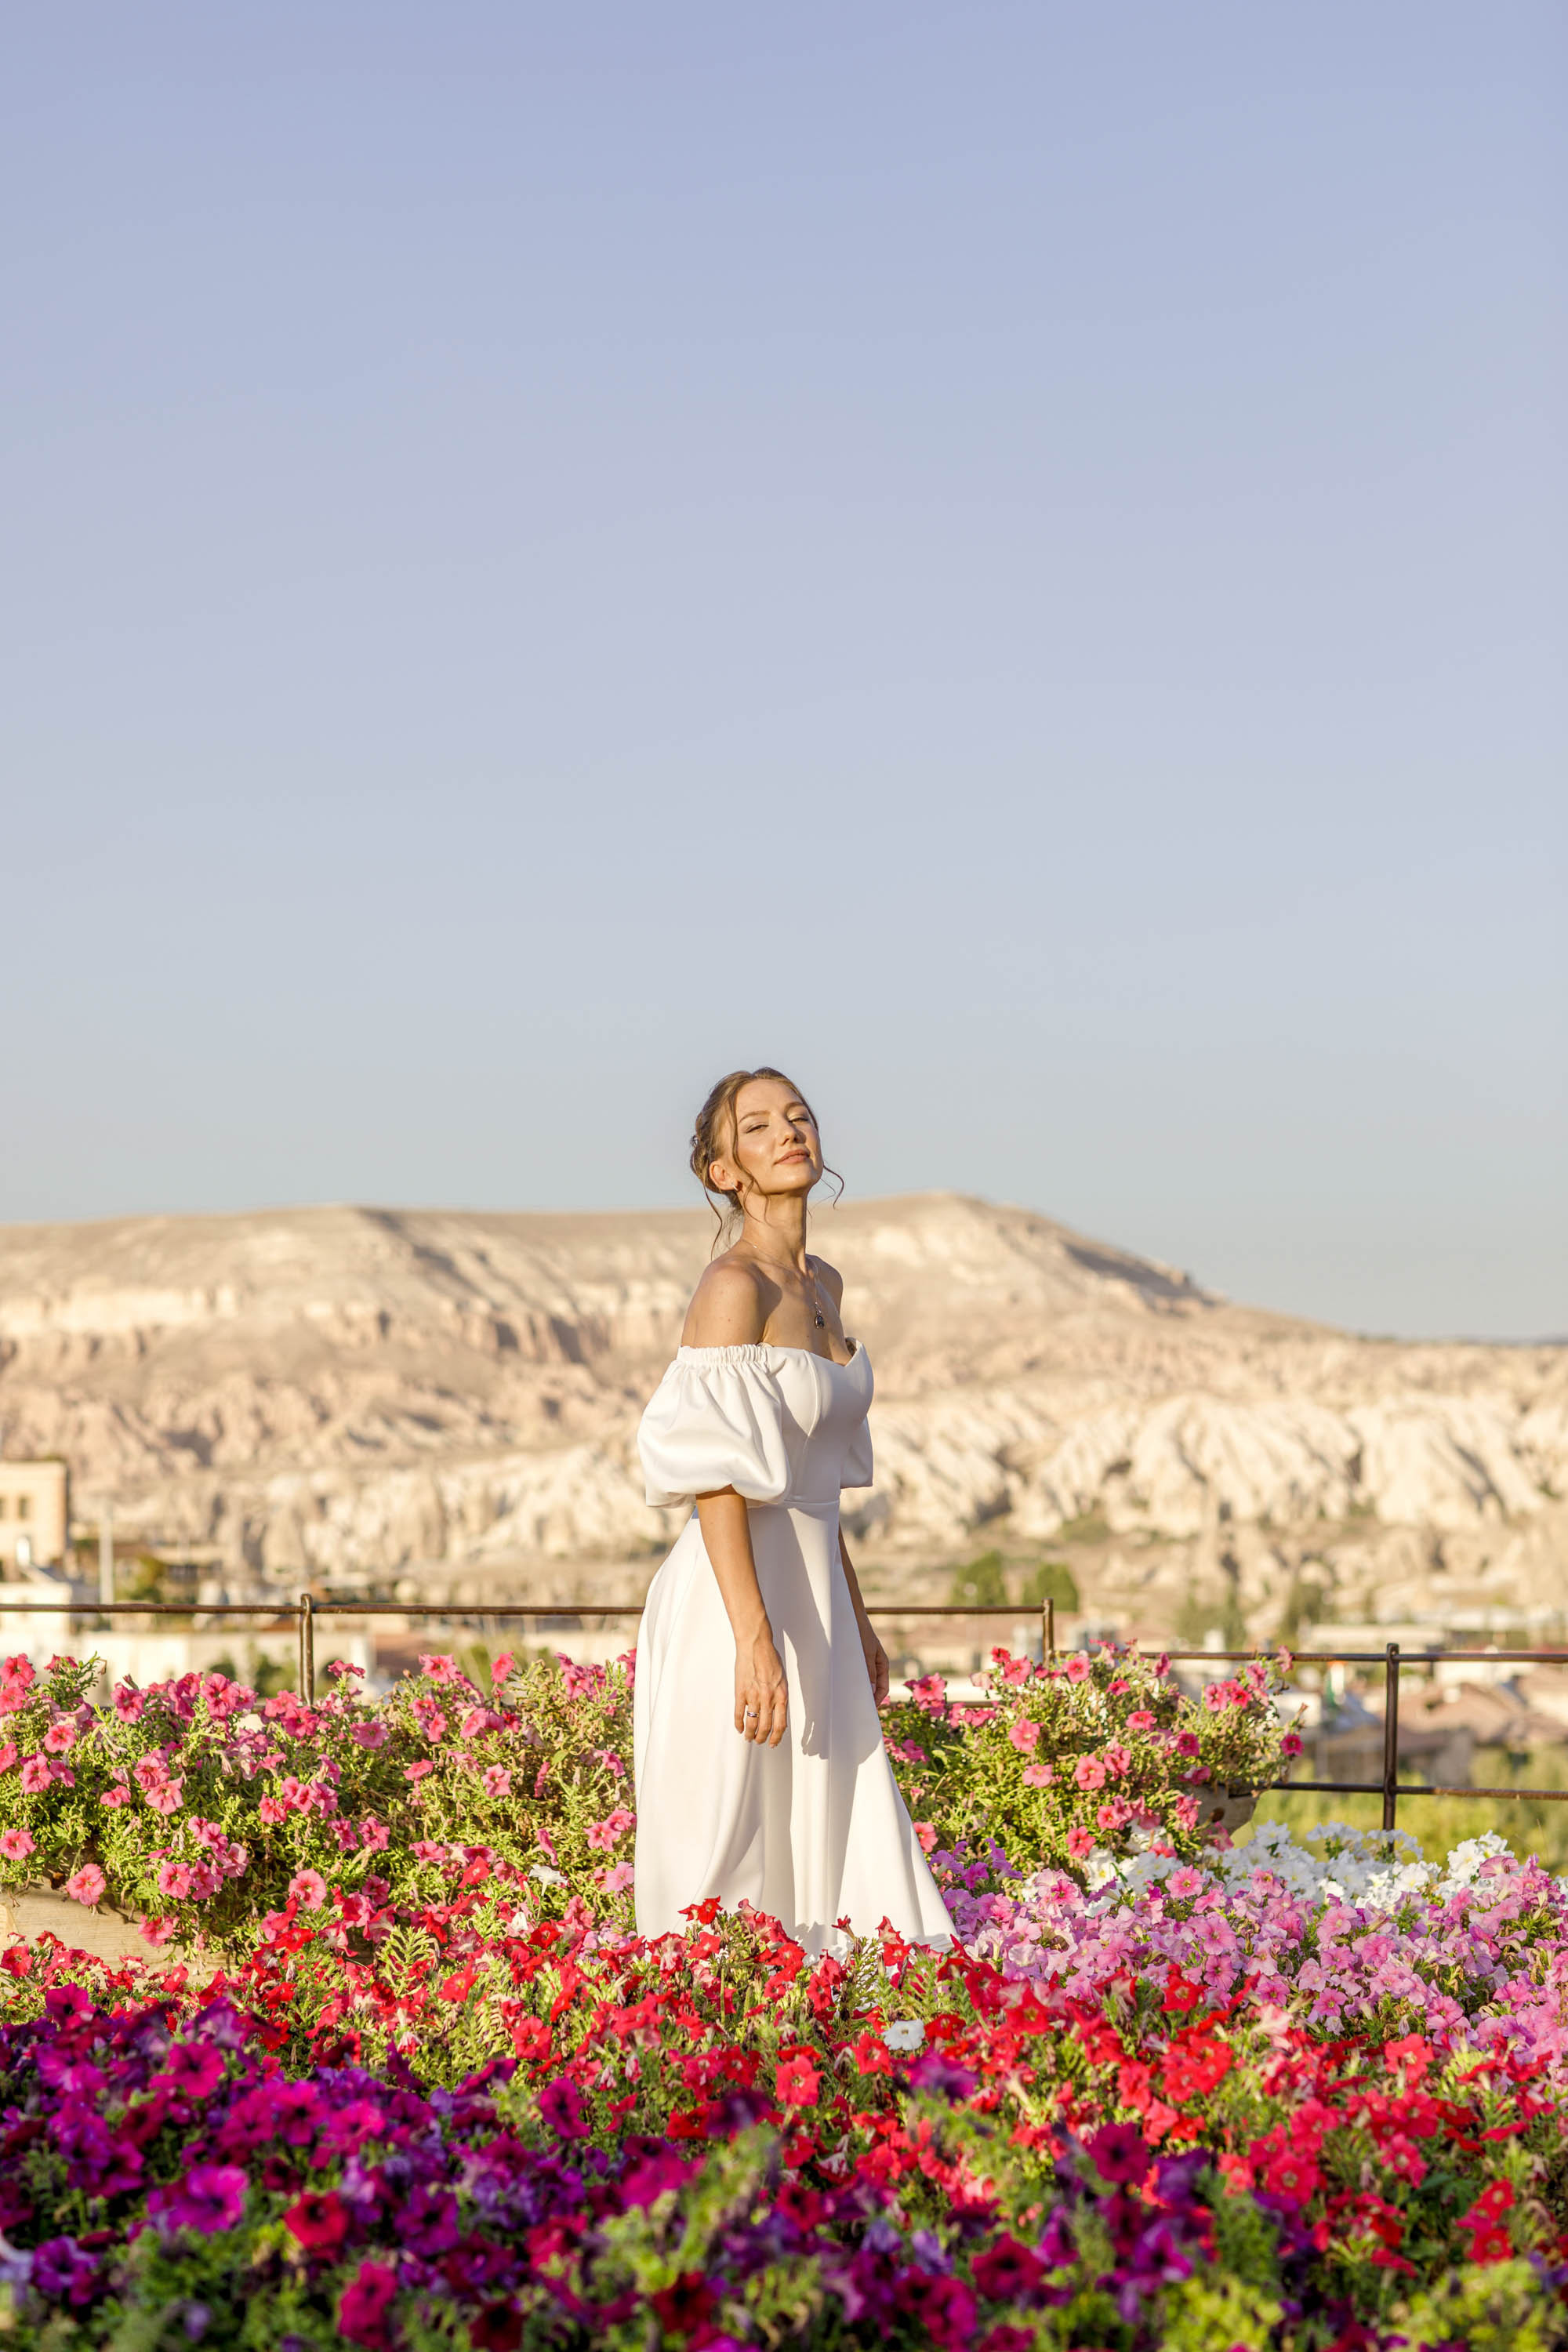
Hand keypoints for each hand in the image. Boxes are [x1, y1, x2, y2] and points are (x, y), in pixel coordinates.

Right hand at [735, 1628, 787, 1745]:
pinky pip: (739, 1713)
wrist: (756, 1645)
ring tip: (749, 1738)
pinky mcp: (740, 1692)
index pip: (780, 1724)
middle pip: (765, 1727)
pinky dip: (739, 1723)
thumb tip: (777, 1712)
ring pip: (752, 1723)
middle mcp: (768, 1698)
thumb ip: (779, 1696)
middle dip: (762, 1738)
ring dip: (750, 1734)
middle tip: (759, 1741)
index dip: (776, 1737)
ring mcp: (753, 1696)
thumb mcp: (782, 1679)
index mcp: (781, 1696)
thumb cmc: (770, 1659)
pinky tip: (739, 1728)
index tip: (773, 1742)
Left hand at [859, 1617, 889, 1708]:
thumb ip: (869, 1671)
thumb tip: (871, 1690)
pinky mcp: (857, 1661)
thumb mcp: (866, 1652)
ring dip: (859, 1691)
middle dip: (868, 1698)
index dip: (877, 1700)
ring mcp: (867, 1664)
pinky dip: (853, 1683)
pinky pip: (857, 1676)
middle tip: (857, 1709)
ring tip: (850, 1700)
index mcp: (882, 1665)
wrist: (852, 1618)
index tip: (868, 1709)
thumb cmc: (862, 1633)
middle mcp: (876, 1666)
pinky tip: (845, 1687)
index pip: (883, 1688)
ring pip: (865, 1683)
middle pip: (874, 1688)